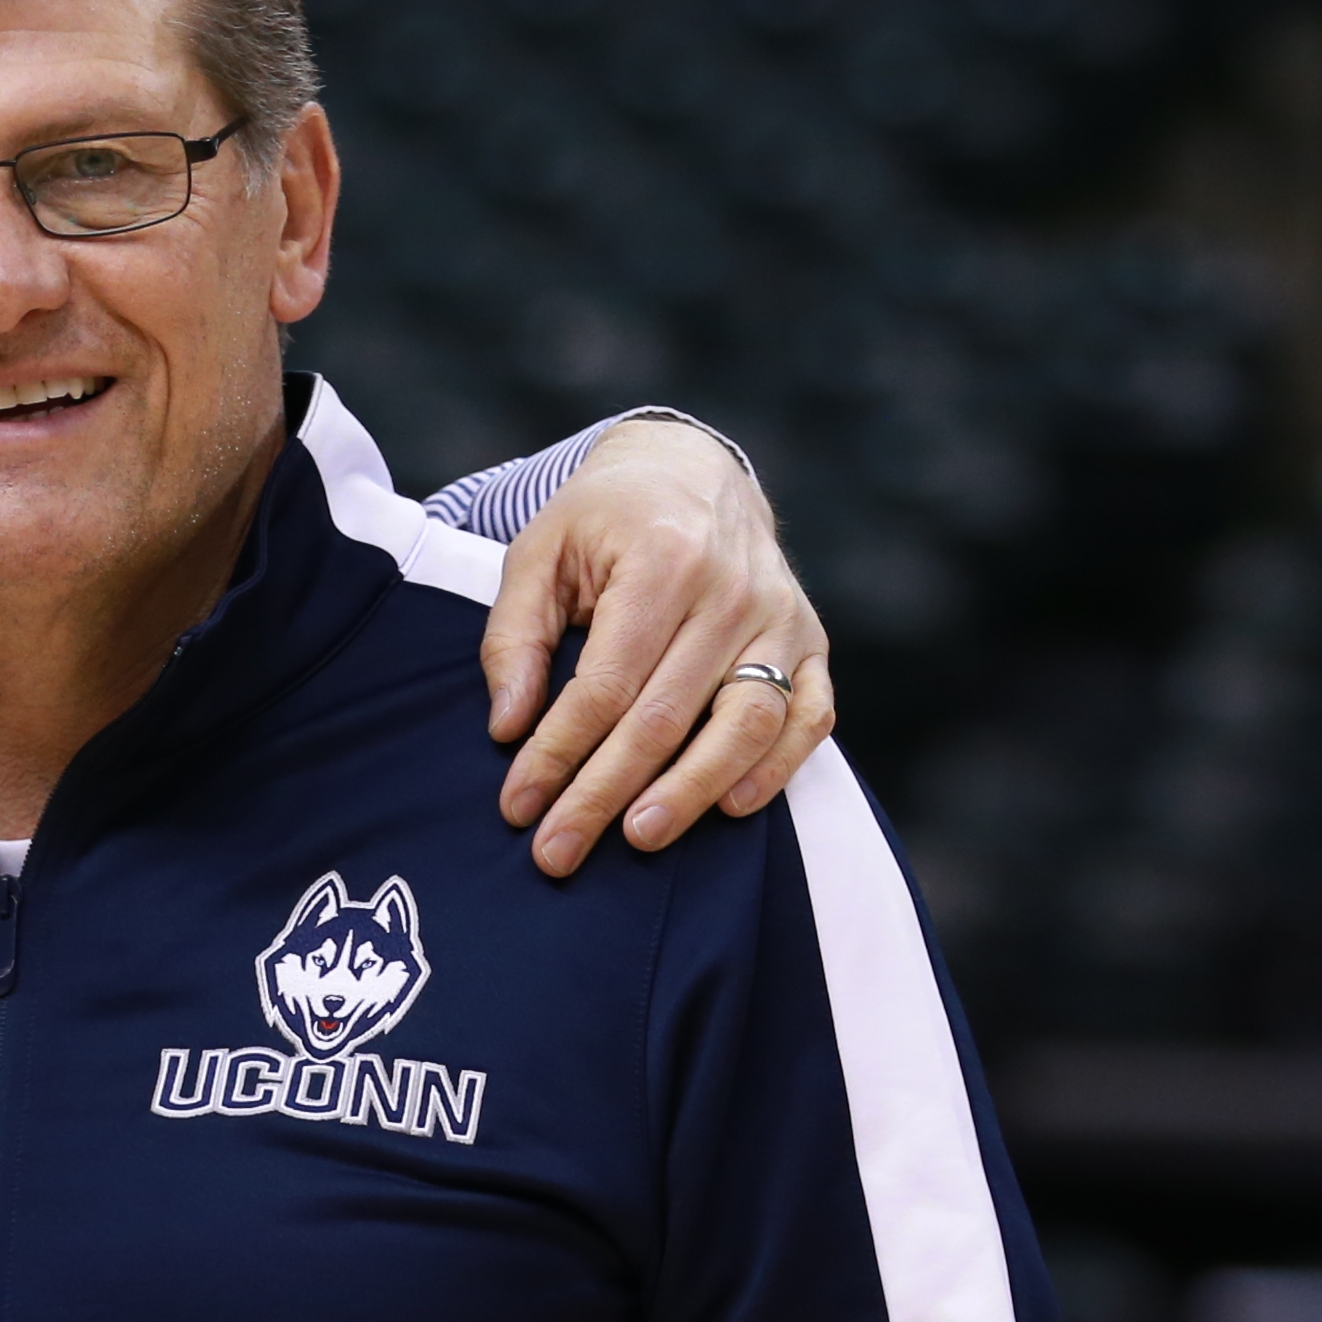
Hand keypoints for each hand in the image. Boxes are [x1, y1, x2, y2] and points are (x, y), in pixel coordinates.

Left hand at [485, 418, 833, 876]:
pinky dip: (776, 769)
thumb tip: (508, 726)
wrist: (693, 471)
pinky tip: (731, 807)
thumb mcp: (540, 553)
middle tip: (558, 851)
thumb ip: (514, 637)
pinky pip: (809, 718)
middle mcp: (731, 589)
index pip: (605, 684)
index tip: (518, 806)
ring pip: (745, 725)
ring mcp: (781, 617)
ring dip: (691, 792)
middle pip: (666, 717)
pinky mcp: (813, 642)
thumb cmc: (606, 520)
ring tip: (639, 838)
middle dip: (604, 793)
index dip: (558, 752)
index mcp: (660, 557)